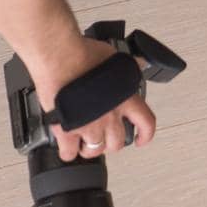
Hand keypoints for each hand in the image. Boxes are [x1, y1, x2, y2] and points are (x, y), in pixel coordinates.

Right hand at [34, 38, 155, 162]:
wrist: (60, 57)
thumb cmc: (86, 54)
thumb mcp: (118, 60)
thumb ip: (129, 67)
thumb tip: (139, 63)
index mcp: (126, 99)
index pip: (146, 123)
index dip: (145, 135)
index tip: (141, 140)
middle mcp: (110, 115)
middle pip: (117, 143)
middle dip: (111, 144)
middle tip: (104, 139)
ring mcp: (89, 125)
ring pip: (94, 150)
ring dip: (90, 149)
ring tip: (85, 143)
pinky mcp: (66, 130)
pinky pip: (69, 153)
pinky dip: (68, 153)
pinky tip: (67, 148)